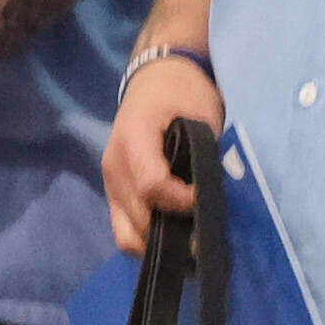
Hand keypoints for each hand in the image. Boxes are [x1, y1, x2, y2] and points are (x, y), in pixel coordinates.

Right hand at [100, 50, 222, 254]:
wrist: (156, 80)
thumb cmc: (183, 93)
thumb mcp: (200, 115)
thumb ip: (203, 156)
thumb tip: (214, 201)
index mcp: (134, 138)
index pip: (152, 186)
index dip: (182, 201)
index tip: (205, 199)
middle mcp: (114, 166)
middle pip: (139, 221)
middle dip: (174, 233)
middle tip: (206, 233)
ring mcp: (110, 184)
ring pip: (128, 237)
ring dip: (160, 244)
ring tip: (190, 240)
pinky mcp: (114, 195)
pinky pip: (125, 232)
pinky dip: (150, 240)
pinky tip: (176, 235)